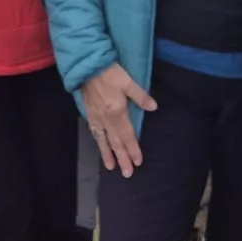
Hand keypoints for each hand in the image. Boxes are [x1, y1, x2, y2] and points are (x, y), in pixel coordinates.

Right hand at [81, 63, 155, 177]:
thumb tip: (153, 107)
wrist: (88, 67)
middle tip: (127, 173)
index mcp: (117, 112)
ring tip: (111, 167)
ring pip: (103, 140)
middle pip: (115, 142)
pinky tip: (100, 146)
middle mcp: (106, 119)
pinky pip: (95, 132)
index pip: (127, 136)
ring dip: (108, 154)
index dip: (133, 149)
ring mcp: (96, 117)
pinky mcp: (90, 113)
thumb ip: (140, 96)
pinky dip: (98, 141)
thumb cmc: (110, 72)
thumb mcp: (128, 82)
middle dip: (122, 158)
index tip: (138, 162)